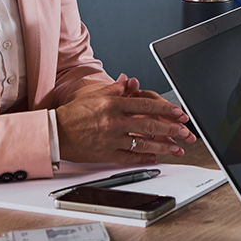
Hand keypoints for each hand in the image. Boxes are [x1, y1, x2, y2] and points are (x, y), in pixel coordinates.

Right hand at [56, 77, 195, 163]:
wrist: (55, 133)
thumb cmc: (73, 114)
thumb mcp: (94, 96)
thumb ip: (114, 90)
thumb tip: (129, 83)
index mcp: (112, 104)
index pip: (145, 105)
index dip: (164, 108)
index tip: (178, 112)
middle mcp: (114, 121)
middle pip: (148, 124)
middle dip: (170, 129)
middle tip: (185, 131)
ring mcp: (111, 139)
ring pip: (143, 143)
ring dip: (162, 146)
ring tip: (176, 148)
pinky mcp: (106, 154)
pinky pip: (129, 157)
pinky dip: (144, 157)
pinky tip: (155, 157)